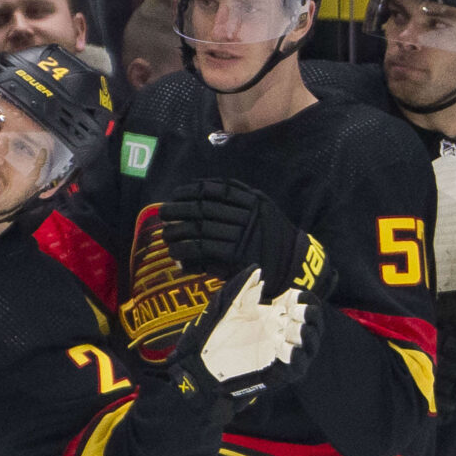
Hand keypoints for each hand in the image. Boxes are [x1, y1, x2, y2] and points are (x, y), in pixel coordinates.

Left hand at [159, 177, 333, 301]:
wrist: (292, 266)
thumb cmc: (271, 239)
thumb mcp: (263, 211)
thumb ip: (239, 201)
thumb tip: (200, 198)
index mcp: (254, 200)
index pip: (216, 189)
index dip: (192, 190)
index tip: (176, 193)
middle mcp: (248, 214)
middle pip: (205, 208)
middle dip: (179, 209)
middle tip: (163, 212)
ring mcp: (243, 235)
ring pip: (201, 228)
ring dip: (178, 231)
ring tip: (165, 235)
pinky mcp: (237, 255)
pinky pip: (203, 249)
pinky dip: (186, 251)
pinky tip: (175, 253)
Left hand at [166, 268, 314, 408]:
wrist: (202, 365)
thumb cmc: (215, 337)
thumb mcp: (229, 308)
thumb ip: (244, 289)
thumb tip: (258, 271)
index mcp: (277, 316)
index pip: (305, 303)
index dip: (304, 298)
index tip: (291, 295)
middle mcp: (285, 333)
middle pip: (314, 322)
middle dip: (309, 315)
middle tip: (294, 311)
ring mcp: (285, 353)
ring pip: (312, 343)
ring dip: (306, 334)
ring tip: (292, 329)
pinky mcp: (281, 373)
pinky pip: (299, 365)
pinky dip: (296, 355)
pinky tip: (284, 347)